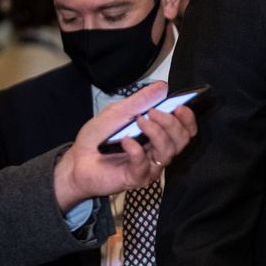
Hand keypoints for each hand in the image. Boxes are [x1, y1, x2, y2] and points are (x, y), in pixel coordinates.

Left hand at [54, 81, 197, 208]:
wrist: (77, 160)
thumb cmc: (98, 138)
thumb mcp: (118, 112)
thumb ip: (140, 101)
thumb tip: (162, 87)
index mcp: (157, 135)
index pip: (185, 130)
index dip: (187, 118)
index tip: (179, 106)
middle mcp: (158, 151)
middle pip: (182, 140)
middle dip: (171, 123)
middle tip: (153, 112)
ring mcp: (149, 166)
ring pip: (168, 152)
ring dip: (156, 133)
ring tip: (139, 121)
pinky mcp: (137, 178)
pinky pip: (144, 164)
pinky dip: (136, 149)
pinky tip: (125, 141)